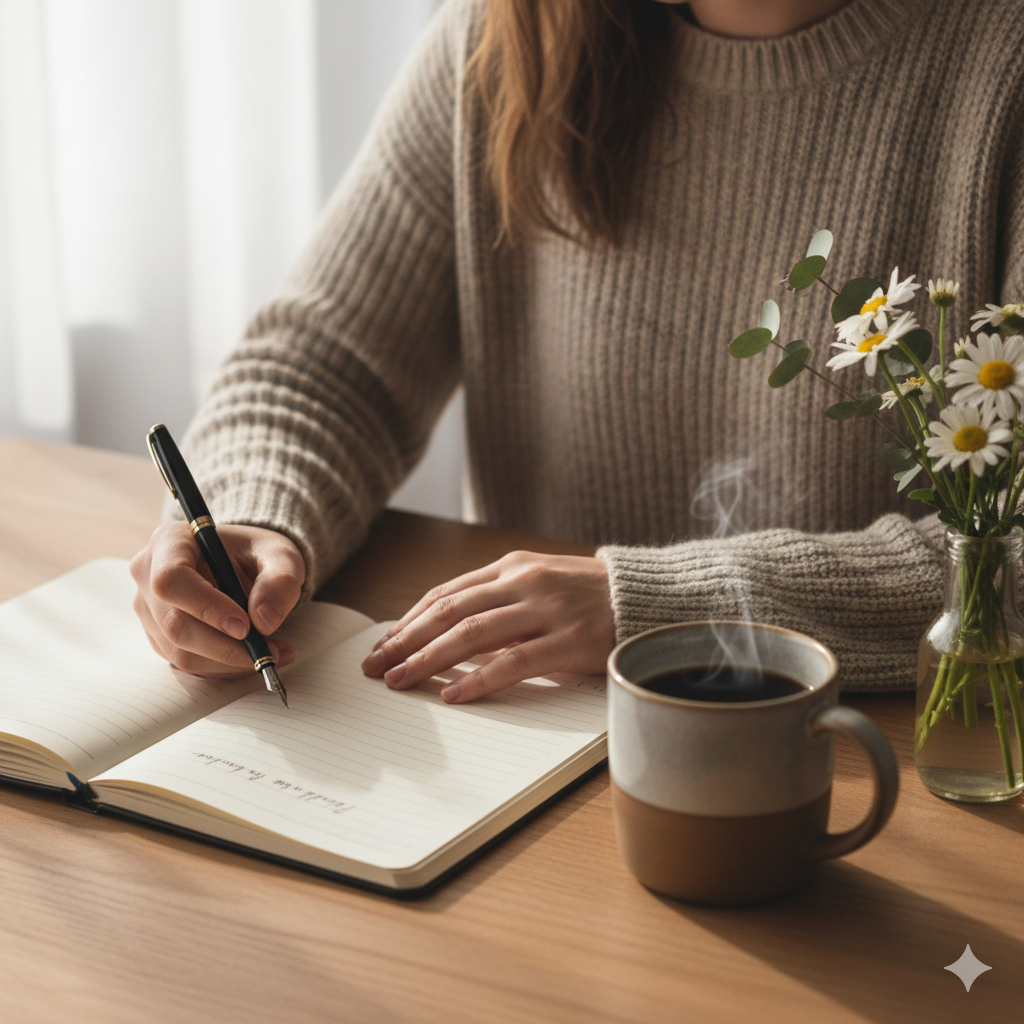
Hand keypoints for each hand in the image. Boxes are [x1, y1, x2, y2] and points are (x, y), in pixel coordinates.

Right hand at [130, 523, 304, 677]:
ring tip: (272, 653)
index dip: (206, 607)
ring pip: (181, 652)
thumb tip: (264, 620)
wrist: (246, 564)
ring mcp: (150, 610)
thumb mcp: (281, 555)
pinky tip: (255, 655)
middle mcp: (148, 575)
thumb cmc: (257, 553)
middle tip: (269, 650)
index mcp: (169, 542)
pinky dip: (225, 667)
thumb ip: (280, 580)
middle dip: (225, 646)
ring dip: (230, 662)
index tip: (244, 625)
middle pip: (175, 624)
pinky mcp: (160, 637)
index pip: (171, 580)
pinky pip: (188, 662)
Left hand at [360, 550, 614, 702]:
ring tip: (400, 680)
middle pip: (449, 611)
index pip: (446, 593)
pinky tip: (454, 695)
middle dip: (405, 639)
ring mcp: (546, 609)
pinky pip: (514, 661)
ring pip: (472, 633)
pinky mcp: (569, 639)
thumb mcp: (540, 584)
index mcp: (512, 566)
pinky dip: (479, 679)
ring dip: (429, 658)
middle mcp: (524, 581)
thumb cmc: (589, 595)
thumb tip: (444, 634)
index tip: (383, 645)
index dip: (408, 620)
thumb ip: (498, 601)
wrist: (648, 596)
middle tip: (376, 666)